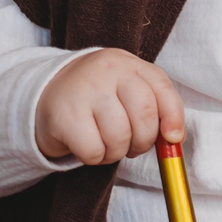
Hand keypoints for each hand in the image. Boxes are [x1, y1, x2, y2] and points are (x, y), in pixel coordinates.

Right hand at [35, 49, 185, 164]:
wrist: (46, 94)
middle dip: (143, 141)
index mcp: (127, 63)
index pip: (161, 87)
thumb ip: (154, 107)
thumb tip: (175, 138)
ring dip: (117, 152)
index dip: (173, 117)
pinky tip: (87, 145)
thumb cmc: (97, 97)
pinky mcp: (65, 116)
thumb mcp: (126, 90)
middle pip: (144, 115)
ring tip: (105, 142)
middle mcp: (107, 71)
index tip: (173, 138)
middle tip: (132, 145)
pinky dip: (95, 158)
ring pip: (120, 137)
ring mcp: (85, 91)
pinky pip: (95, 151)